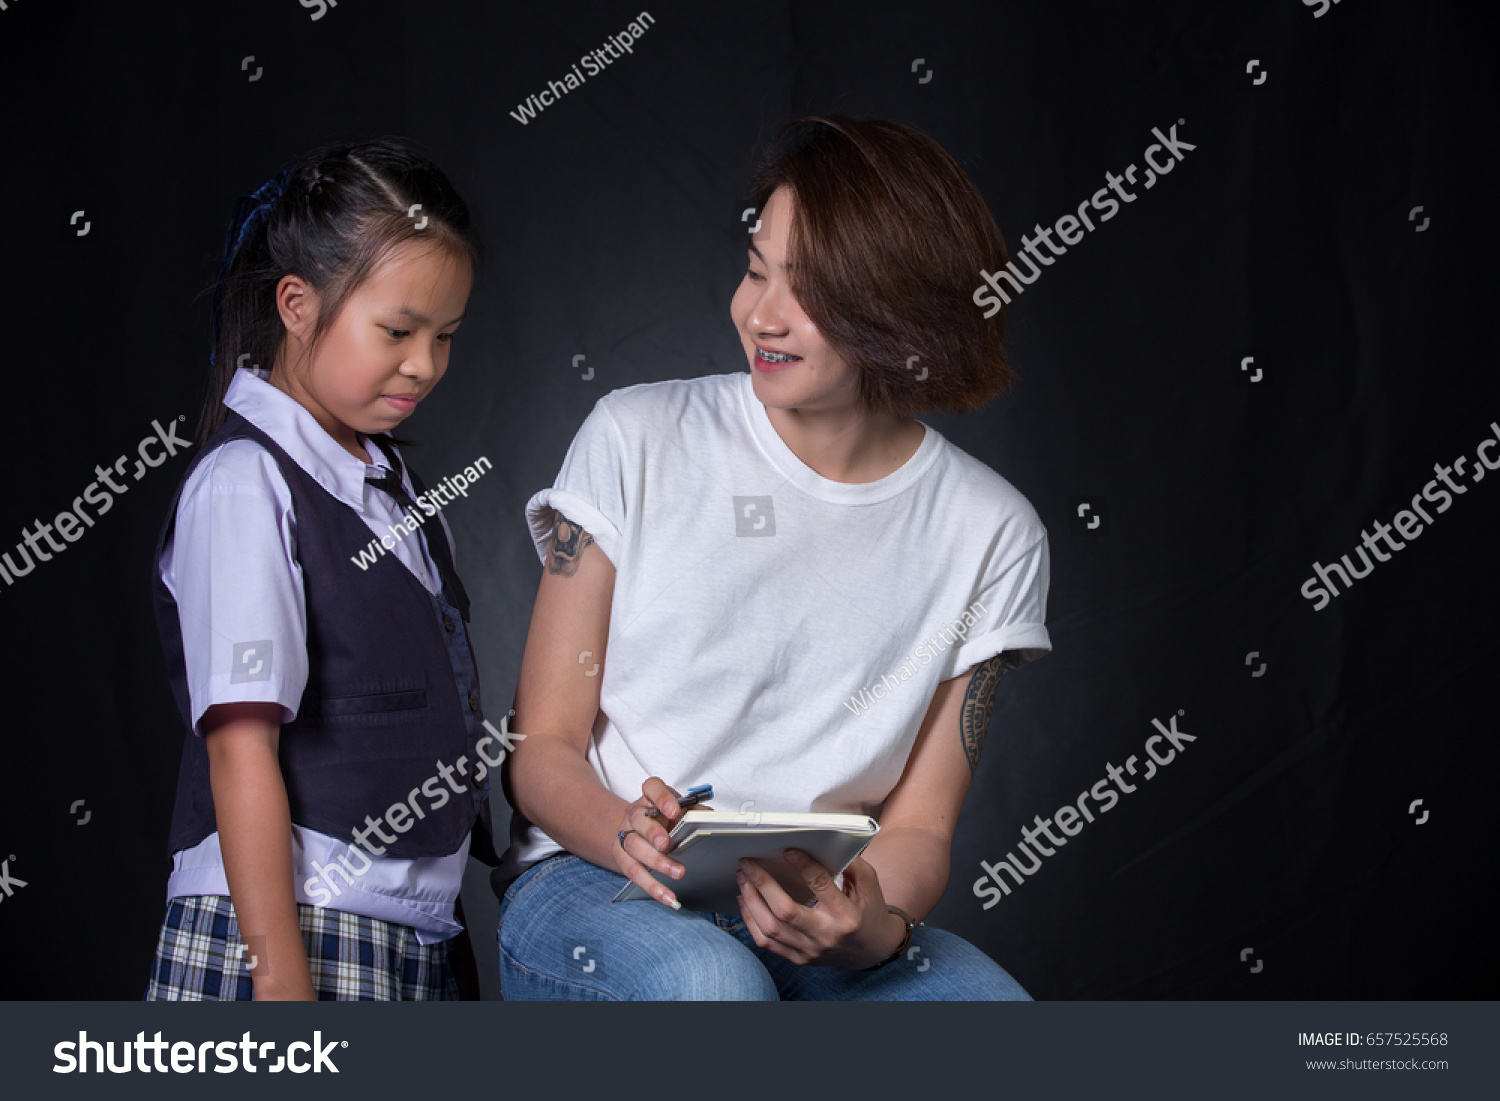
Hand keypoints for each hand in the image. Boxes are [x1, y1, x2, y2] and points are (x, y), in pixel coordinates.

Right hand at [611, 777, 711, 908]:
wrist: (636, 833)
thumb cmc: (663, 820)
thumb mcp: (679, 811)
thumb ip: (695, 812)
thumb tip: (711, 818)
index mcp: (650, 798)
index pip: (651, 788)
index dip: (661, 798)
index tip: (674, 810)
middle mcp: (635, 815)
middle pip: (639, 820)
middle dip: (653, 832)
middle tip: (667, 845)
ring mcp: (626, 836)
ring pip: (635, 847)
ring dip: (656, 861)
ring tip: (678, 872)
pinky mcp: (622, 859)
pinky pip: (635, 873)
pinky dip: (653, 887)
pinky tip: (668, 897)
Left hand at [736, 852, 906, 969]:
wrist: (871, 951)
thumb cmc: (869, 911)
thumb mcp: (869, 884)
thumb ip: (851, 863)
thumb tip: (825, 841)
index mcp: (847, 915)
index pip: (820, 886)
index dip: (803, 865)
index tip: (787, 850)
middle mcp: (826, 936)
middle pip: (785, 911)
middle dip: (762, 884)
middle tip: (747, 863)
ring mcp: (810, 951)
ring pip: (770, 928)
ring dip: (751, 900)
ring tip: (742, 877)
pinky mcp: (798, 958)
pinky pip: (767, 943)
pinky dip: (751, 920)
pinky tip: (745, 900)